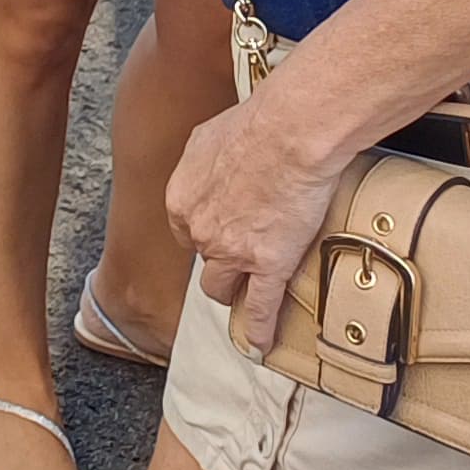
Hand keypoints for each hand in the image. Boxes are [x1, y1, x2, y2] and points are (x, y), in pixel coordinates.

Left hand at [165, 95, 344, 355]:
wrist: (288, 132)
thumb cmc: (256, 124)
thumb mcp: (209, 137)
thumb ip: (203, 161)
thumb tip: (211, 161)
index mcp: (181, 200)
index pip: (188, 232)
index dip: (208, 234)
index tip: (223, 234)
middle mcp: (199, 230)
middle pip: (204, 261)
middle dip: (221, 261)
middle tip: (242, 258)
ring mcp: (232, 252)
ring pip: (223, 288)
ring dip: (235, 291)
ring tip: (248, 297)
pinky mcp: (267, 266)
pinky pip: (260, 307)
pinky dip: (260, 329)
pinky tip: (261, 345)